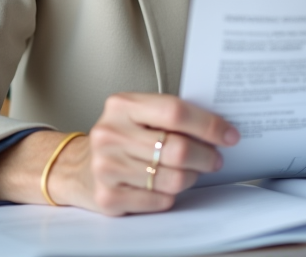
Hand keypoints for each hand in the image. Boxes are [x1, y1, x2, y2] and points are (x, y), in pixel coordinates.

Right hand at [0, 93, 238, 214]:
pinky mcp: (108, 197)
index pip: (175, 111)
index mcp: (122, 105)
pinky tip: (165, 186)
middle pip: (178, 149)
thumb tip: (218, 127)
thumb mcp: (137, 115)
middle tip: (215, 158)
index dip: (209, 124)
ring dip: (191, 178)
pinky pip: (159, 200)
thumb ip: (170, 115)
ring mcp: (107, 167)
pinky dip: (170, 195)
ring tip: (191, 172)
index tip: (229, 134)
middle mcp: (111, 134)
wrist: (76, 167)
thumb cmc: (119, 138)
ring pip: (172, 179)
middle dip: (207, 156)